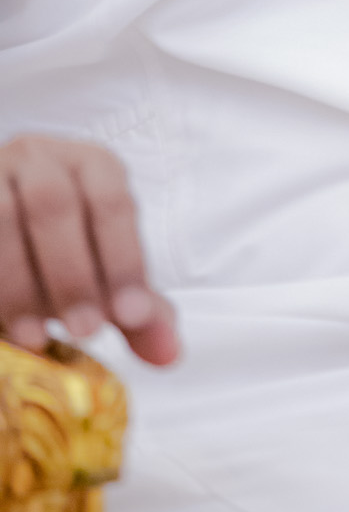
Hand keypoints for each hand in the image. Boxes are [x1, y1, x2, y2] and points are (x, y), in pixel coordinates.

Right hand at [0, 135, 178, 364]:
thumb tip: (168, 353)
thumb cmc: (61, 250)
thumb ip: (136, 311)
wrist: (8, 234)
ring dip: (21, 284)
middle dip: (72, 274)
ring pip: (3, 218)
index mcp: (92, 165)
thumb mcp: (104, 273)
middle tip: (86, 332)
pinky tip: (2, 319)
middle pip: (55, 206)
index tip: (131, 316)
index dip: (124, 260)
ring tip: (35, 338)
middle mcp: (43, 158)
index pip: (113, 203)